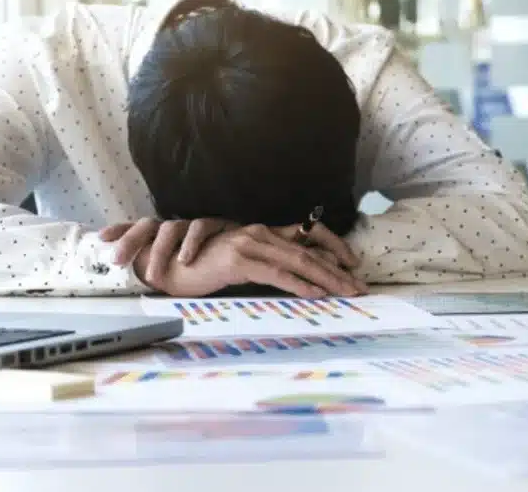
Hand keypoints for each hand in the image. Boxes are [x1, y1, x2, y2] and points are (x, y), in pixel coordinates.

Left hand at [100, 217, 235, 282]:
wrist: (251, 254)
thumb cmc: (213, 265)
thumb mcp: (182, 271)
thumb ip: (164, 270)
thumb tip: (137, 281)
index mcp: (167, 235)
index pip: (139, 228)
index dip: (120, 230)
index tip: (100, 238)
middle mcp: (178, 227)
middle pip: (149, 224)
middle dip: (131, 240)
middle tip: (118, 259)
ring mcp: (196, 225)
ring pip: (171, 227)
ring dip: (159, 250)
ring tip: (153, 275)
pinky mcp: (217, 223)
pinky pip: (200, 227)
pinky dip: (190, 243)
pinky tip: (185, 260)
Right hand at [136, 224, 368, 297]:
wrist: (167, 266)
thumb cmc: (204, 268)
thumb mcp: (242, 264)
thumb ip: (268, 264)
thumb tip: (301, 278)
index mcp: (263, 232)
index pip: (308, 234)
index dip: (334, 247)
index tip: (354, 265)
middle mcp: (260, 233)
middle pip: (309, 251)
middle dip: (338, 271)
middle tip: (360, 287)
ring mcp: (250, 244)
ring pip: (299, 260)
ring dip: (327, 278)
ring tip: (347, 292)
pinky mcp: (238, 260)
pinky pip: (277, 273)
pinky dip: (299, 284)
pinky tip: (315, 294)